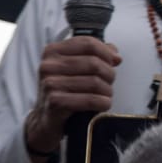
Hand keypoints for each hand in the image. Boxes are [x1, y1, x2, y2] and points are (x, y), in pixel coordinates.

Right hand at [23, 37, 120, 160]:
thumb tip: (115, 54)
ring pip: (94, 81)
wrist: (46, 119)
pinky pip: (90, 99)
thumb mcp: (74, 68)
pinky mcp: (55, 102)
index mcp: (52, 51)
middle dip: (109, 73)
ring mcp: (50, 83)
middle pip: (93, 63)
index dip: (106, 52)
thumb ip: (93, 55)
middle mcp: (48, 65)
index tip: (115, 61)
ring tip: (106, 94)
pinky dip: (103, 102)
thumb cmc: (63, 90)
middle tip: (110, 82)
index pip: (87, 43)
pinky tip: (104, 104)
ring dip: (107, 90)